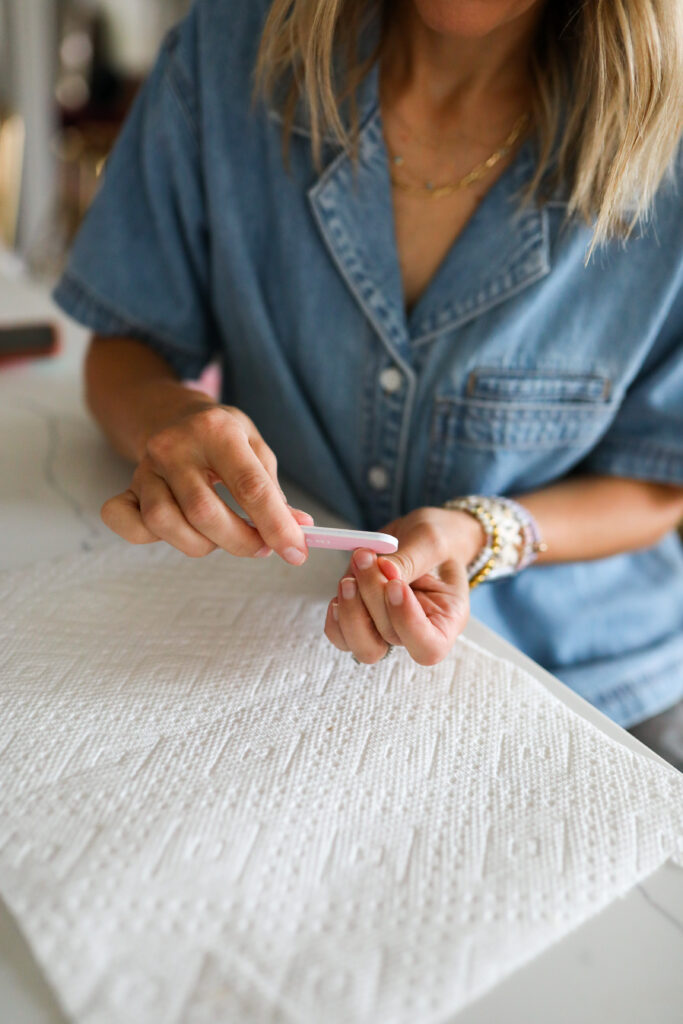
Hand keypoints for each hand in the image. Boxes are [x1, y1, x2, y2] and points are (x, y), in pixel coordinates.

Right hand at [101, 399, 312, 563]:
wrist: (170, 413)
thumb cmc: (220, 435)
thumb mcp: (254, 447)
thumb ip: (274, 490)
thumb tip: (297, 528)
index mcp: (216, 430)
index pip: (250, 487)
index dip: (276, 525)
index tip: (295, 552)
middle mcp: (175, 446)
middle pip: (203, 511)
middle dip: (240, 541)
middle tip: (261, 547)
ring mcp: (146, 467)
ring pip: (163, 522)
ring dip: (199, 543)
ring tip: (221, 536)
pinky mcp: (129, 486)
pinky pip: (124, 520)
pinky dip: (147, 536)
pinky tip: (176, 531)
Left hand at [324, 507, 483, 665]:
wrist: (422, 538)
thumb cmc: (439, 541)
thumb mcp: (433, 541)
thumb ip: (410, 559)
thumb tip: (381, 571)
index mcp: (447, 621)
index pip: (429, 647)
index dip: (408, 623)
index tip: (396, 585)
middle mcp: (416, 633)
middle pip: (389, 637)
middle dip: (373, 595)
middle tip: (367, 557)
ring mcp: (386, 630)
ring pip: (361, 644)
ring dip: (351, 606)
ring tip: (356, 564)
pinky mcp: (363, 620)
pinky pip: (341, 634)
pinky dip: (336, 612)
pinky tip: (346, 583)